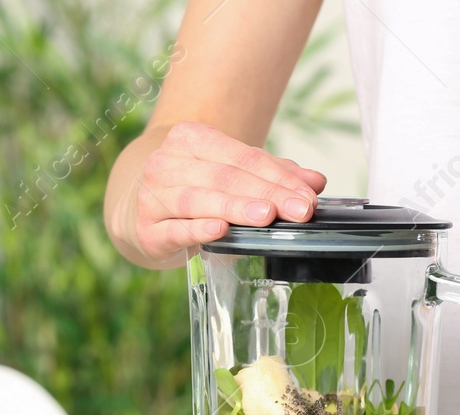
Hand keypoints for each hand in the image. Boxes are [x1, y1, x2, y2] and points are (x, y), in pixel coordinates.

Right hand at [129, 121, 326, 264]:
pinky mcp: (147, 230)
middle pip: (226, 177)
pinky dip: (197, 230)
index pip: (244, 157)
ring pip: (200, 200)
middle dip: (267, 194)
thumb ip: (273, 175)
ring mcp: (153, 196)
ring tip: (266, 217)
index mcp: (191, 139)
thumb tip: (316, 181)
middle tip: (299, 210)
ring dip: (236, 209)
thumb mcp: (233, 174)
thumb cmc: (197, 189)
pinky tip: (219, 230)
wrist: (143, 209)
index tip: (308, 197)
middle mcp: (167, 163)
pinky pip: (175, 229)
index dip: (278, 178)